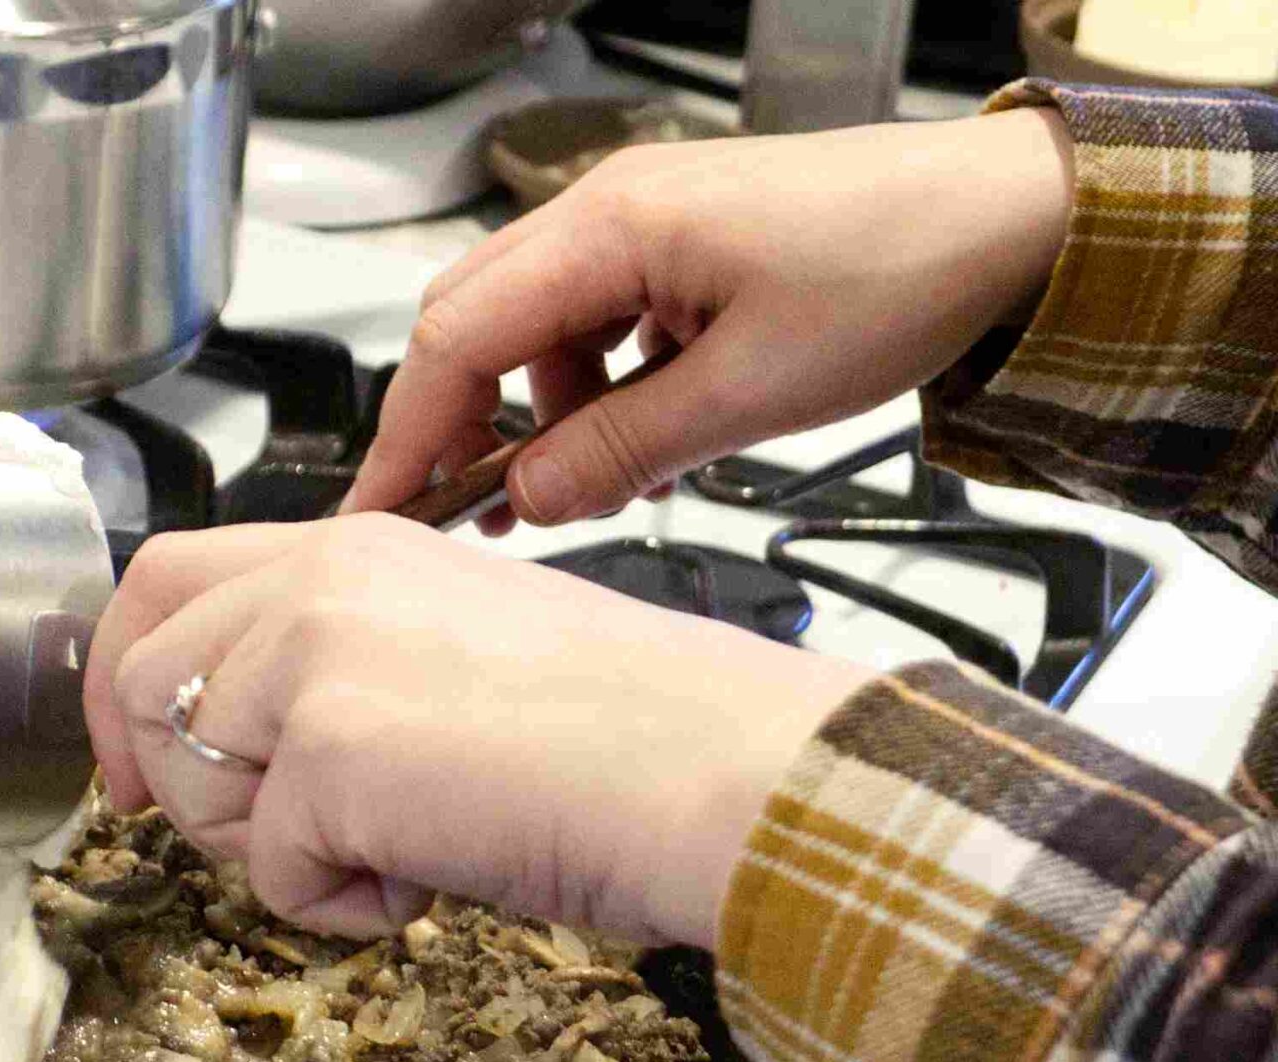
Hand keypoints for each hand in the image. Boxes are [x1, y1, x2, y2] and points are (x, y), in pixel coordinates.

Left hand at [82, 514, 876, 945]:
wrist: (714, 771)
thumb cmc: (624, 732)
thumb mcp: (449, 651)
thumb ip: (331, 663)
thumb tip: (228, 738)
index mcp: (352, 546)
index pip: (161, 577)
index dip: (123, 683)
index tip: (139, 768)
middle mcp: (319, 581)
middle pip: (142, 681)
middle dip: (189, 788)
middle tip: (283, 840)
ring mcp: (315, 657)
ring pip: (188, 780)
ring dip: (274, 849)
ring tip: (399, 842)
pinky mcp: (330, 749)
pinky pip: (267, 871)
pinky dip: (341, 907)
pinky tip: (432, 877)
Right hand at [344, 108, 1072, 527]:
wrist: (1014, 220)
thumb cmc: (904, 270)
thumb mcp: (748, 395)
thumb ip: (617, 451)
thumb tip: (527, 499)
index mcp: (609, 228)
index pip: (452, 337)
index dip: (406, 435)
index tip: (384, 513)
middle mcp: (609, 211)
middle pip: (474, 326)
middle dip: (460, 426)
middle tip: (464, 514)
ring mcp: (642, 225)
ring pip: (534, 333)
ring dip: (540, 419)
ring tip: (586, 491)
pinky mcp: (678, 248)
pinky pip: (595, 327)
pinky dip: (596, 395)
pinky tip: (642, 446)